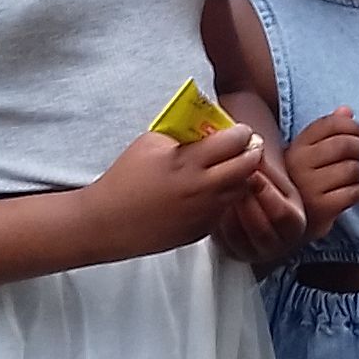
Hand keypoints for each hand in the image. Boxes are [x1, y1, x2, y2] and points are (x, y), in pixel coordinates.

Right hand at [83, 125, 270, 261]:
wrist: (107, 222)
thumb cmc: (125, 178)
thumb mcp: (150, 143)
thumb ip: (183, 133)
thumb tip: (208, 128)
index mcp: (189, 162)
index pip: (234, 141)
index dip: (241, 133)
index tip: (239, 131)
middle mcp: (203, 188)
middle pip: (248, 166)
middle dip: (252, 152)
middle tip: (248, 146)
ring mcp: (205, 212)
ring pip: (241, 189)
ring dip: (240, 176)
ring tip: (228, 167)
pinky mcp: (201, 230)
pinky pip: (224, 209)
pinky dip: (223, 197)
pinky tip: (207, 191)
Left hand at [213, 154, 307, 267]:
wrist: (262, 207)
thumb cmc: (269, 189)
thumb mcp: (275, 179)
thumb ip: (264, 165)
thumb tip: (253, 147)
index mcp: (295, 225)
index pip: (282, 213)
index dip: (266, 192)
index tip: (252, 173)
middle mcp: (277, 245)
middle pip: (259, 227)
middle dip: (244, 201)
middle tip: (231, 179)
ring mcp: (254, 253)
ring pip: (237, 235)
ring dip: (228, 210)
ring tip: (221, 188)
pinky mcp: (231, 254)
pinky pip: (220, 240)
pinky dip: (216, 220)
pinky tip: (213, 202)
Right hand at [285, 106, 358, 238]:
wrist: (285, 221)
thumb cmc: (304, 181)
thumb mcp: (309, 153)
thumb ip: (328, 131)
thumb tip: (346, 110)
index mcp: (297, 146)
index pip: (331, 124)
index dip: (352, 126)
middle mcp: (299, 164)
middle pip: (345, 145)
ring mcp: (309, 187)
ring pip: (353, 169)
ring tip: (356, 175)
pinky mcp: (321, 208)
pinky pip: (354, 192)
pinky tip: (353, 191)